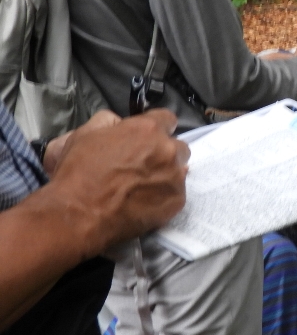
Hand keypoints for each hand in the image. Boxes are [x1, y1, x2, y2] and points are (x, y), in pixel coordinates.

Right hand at [44, 109, 187, 255]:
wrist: (79, 214)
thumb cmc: (79, 172)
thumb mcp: (85, 134)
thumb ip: (109, 121)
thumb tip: (120, 122)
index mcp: (148, 130)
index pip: (167, 119)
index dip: (157, 129)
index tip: (147, 139)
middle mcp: (168, 150)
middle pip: (177, 146)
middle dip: (164, 153)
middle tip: (144, 166)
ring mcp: (175, 176)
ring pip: (179, 170)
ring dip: (166, 174)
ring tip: (144, 186)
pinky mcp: (176, 201)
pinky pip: (176, 193)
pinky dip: (164, 196)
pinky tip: (146, 202)